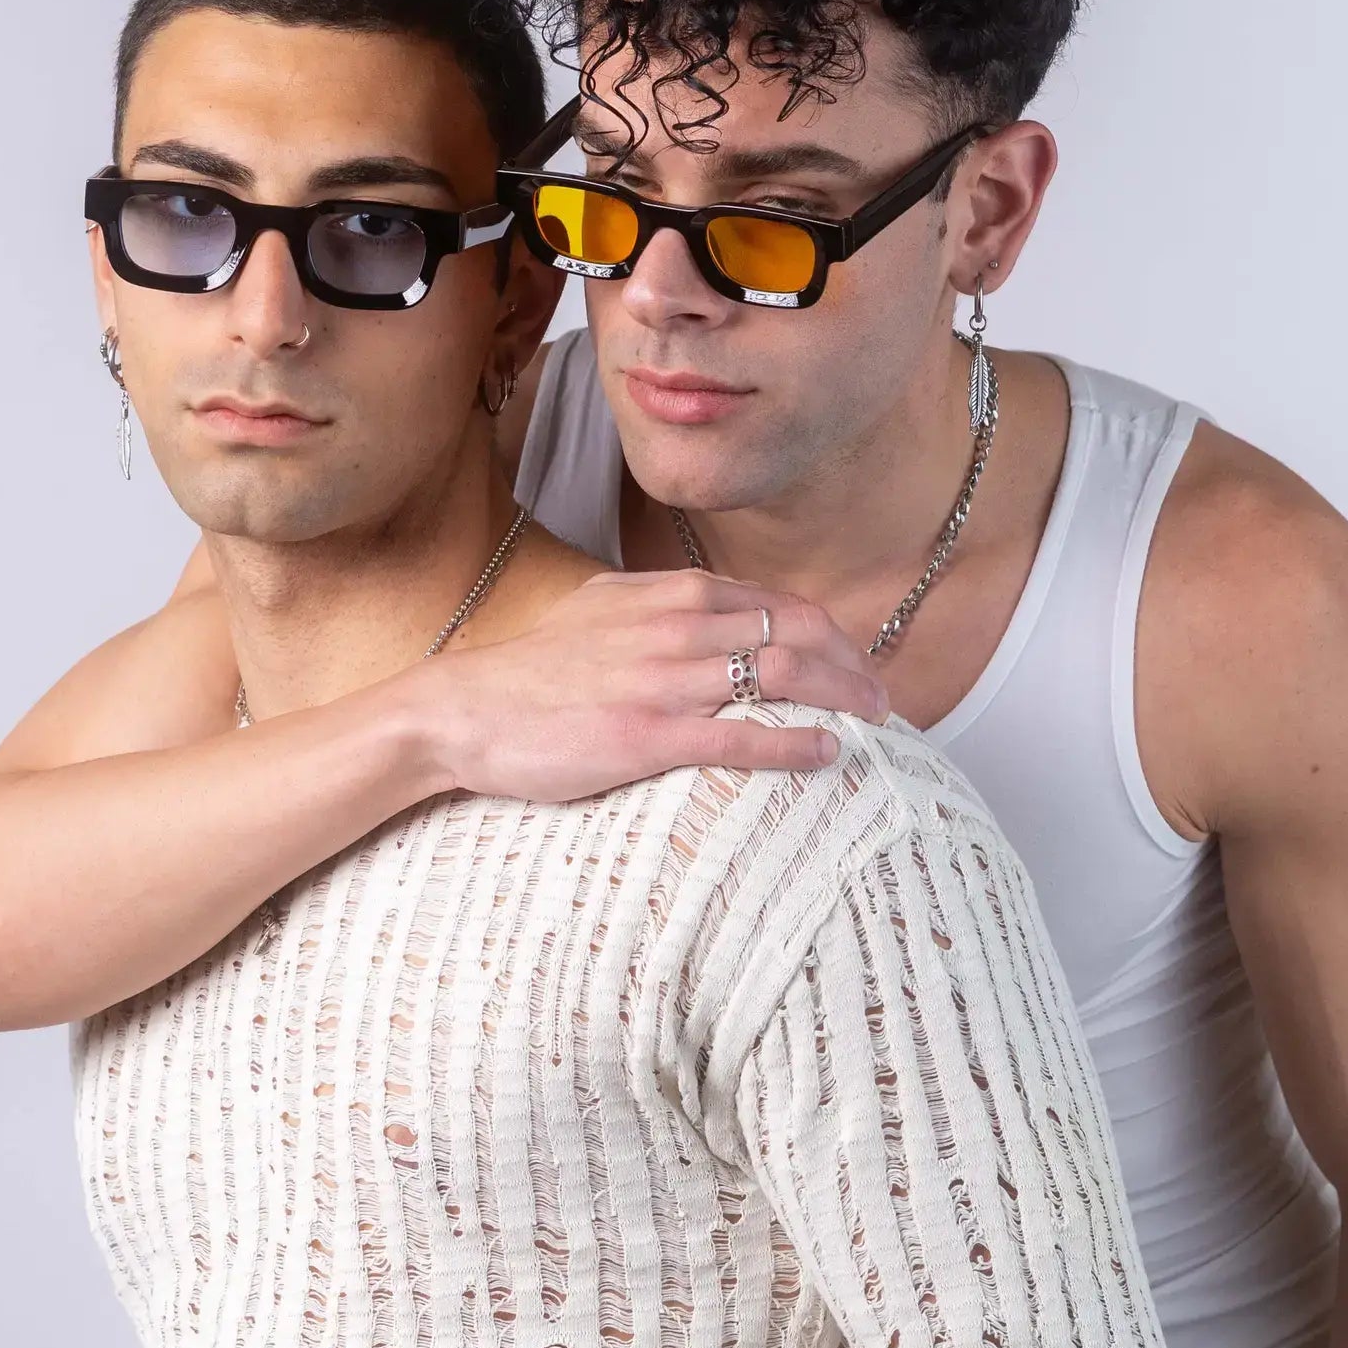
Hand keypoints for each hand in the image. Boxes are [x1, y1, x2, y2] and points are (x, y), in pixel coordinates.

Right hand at [421, 569, 888, 802]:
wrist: (464, 710)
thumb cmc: (533, 670)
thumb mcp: (603, 609)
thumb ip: (662, 604)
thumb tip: (710, 609)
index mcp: (672, 593)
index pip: (781, 603)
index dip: (834, 636)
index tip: (858, 666)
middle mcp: (679, 625)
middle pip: (800, 632)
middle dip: (854, 666)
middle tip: (884, 701)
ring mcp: (666, 678)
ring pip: (782, 674)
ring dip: (842, 698)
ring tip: (874, 724)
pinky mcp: (648, 734)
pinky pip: (742, 734)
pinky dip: (795, 742)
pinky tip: (827, 754)